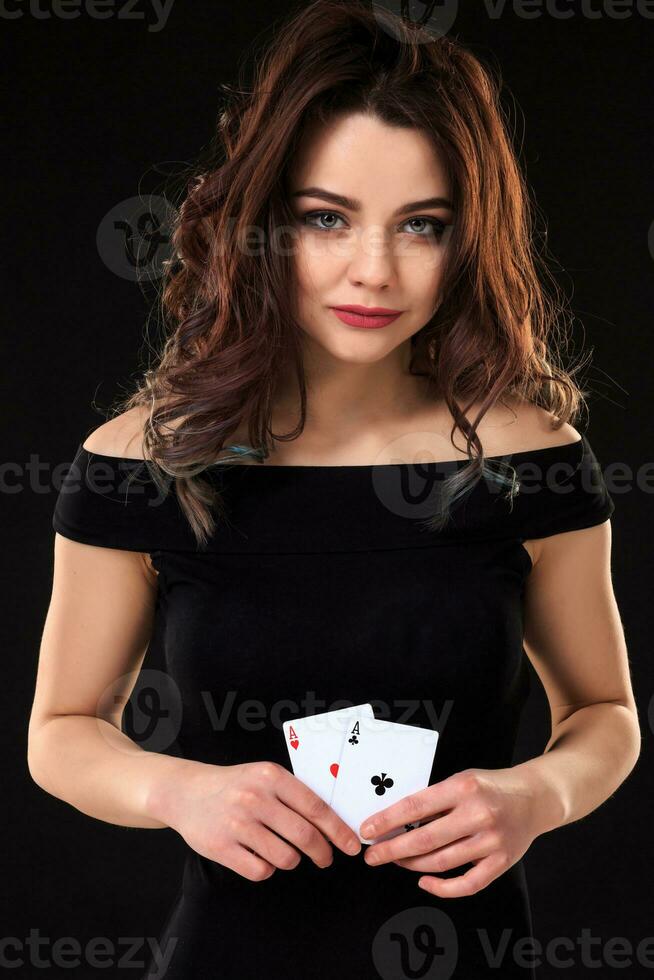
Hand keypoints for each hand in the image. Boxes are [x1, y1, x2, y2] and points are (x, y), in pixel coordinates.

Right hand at [149, 759, 361, 881]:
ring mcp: (237, 824)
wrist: (186, 792)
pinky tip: (258, 855)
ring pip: (285, 857)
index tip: (351, 845)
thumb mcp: (264, 776)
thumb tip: (332, 824)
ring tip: (281, 850)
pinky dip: (266, 868)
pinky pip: (260, 870)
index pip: (315, 807)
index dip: (338, 830)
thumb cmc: (235, 785)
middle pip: (305, 836)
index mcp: (271, 776)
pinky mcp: (221, 847)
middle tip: (325, 859)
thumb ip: (294, 794)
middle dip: (322, 853)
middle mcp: (255, 798)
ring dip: (291, 860)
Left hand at [360, 767, 543, 897]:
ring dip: (412, 865)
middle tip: (372, 855)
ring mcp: (491, 841)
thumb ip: (435, 799)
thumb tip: (397, 821)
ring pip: (441, 862)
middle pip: (425, 839)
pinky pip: (466, 884)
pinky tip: (424, 881)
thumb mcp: (461, 780)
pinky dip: (442, 887)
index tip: (368, 830)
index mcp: (463, 788)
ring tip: (395, 861)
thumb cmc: (491, 787)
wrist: (535, 798)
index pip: (415, 807)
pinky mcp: (502, 862)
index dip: (387, 821)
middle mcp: (478, 815)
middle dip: (392, 849)